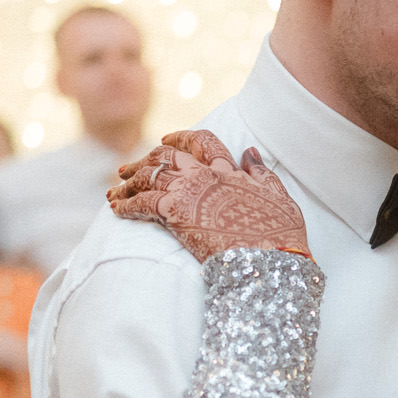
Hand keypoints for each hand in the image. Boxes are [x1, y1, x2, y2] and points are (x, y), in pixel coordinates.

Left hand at [109, 130, 309, 261]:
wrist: (270, 259)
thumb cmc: (281, 234)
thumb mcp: (280, 196)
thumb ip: (262, 173)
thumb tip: (249, 151)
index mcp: (230, 169)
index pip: (201, 141)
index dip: (180, 138)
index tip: (165, 140)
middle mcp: (205, 175)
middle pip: (165, 156)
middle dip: (144, 160)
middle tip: (128, 169)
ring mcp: (187, 192)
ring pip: (148, 176)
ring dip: (129, 183)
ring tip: (116, 191)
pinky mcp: (173, 213)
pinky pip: (140, 203)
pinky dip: (125, 204)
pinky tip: (116, 209)